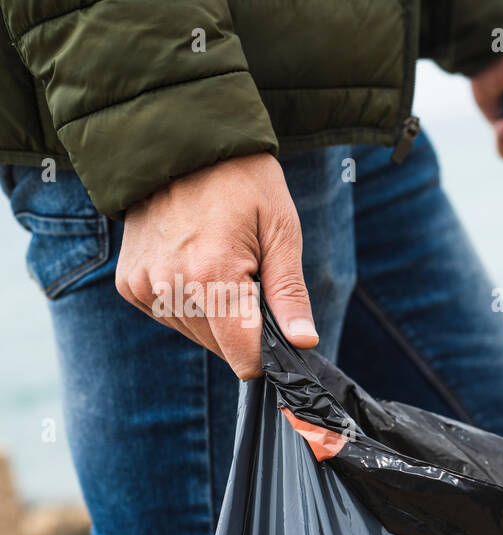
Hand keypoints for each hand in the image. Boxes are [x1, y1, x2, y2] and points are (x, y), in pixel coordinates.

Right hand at [115, 152, 316, 379]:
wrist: (181, 143)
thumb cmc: (242, 183)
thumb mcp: (280, 231)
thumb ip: (290, 293)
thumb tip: (303, 343)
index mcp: (212, 274)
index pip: (242, 355)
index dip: (267, 354)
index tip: (281, 334)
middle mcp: (170, 285)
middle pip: (221, 347)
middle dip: (244, 327)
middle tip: (251, 277)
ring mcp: (144, 285)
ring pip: (195, 335)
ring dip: (217, 317)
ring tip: (222, 264)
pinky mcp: (129, 284)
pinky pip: (169, 316)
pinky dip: (189, 304)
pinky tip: (196, 266)